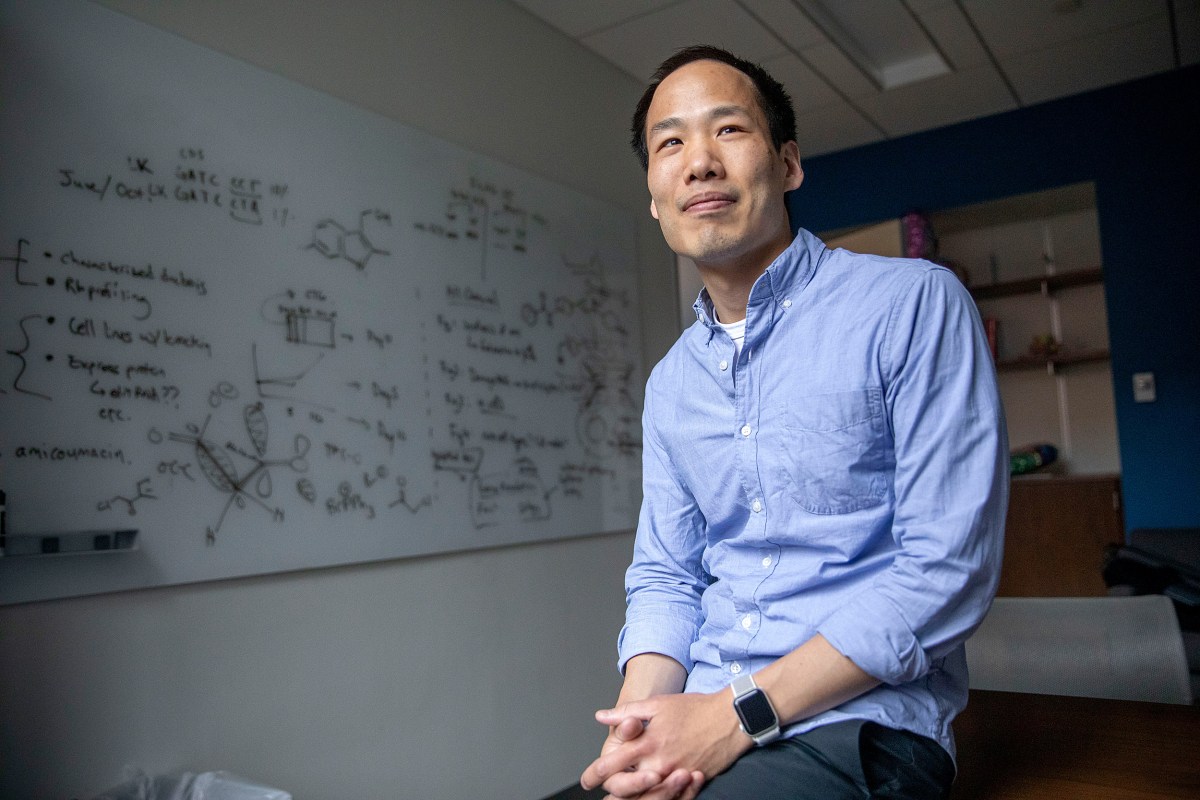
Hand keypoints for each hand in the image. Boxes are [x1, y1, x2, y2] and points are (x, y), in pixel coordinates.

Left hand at [581, 691, 748, 796]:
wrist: (730, 718)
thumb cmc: (695, 709)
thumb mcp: (658, 704)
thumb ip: (627, 712)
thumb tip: (602, 716)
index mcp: (648, 743)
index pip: (612, 764)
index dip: (594, 773)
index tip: (587, 779)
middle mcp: (659, 763)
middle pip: (626, 788)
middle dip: (612, 791)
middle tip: (603, 794)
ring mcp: (676, 775)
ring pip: (648, 796)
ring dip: (635, 796)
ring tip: (623, 798)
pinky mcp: (692, 781)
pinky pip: (672, 797)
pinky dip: (660, 797)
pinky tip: (652, 795)